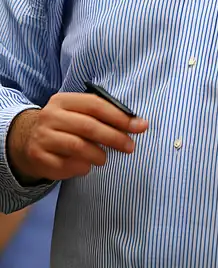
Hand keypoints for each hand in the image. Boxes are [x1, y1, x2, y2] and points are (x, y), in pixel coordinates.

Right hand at [6, 93, 148, 183]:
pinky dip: (83, 167)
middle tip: (130, 147)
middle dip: (115, 137)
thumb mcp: (80, 114)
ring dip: (99, 155)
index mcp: (63, 100)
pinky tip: (85, 165)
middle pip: (89, 126)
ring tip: (103, 158)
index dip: (120, 116)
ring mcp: (42, 137)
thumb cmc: (66, 126)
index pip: (95, 105)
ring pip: (79, 147)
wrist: (28, 141)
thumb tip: (140, 124)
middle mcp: (50, 116)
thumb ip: (106, 116)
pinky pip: (68, 165)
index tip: (140, 126)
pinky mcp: (39, 157)